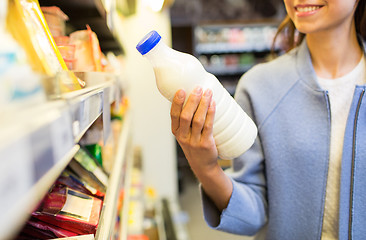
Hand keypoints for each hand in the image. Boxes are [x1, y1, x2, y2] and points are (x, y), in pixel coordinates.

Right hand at [171, 87, 232, 210]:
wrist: (203, 165)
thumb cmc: (195, 143)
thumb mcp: (186, 133)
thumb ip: (188, 118)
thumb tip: (197, 94)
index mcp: (176, 132)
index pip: (174, 115)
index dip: (177, 102)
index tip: (181, 89)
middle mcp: (183, 137)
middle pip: (186, 116)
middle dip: (192, 100)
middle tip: (198, 88)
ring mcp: (194, 141)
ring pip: (198, 120)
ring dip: (203, 104)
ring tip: (208, 92)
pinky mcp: (205, 144)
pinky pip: (208, 126)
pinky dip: (211, 113)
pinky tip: (213, 104)